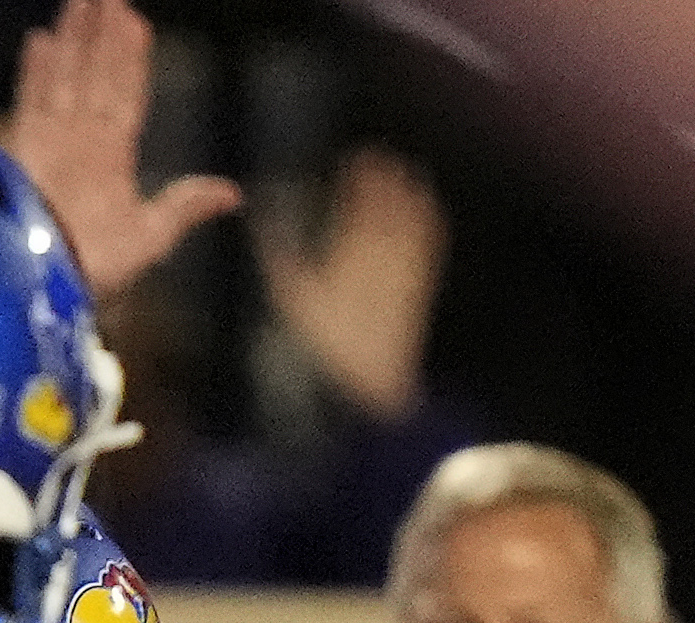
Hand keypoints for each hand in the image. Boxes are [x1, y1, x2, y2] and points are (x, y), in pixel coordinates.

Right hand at [7, 0, 242, 300]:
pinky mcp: (20, 156)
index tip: (134, 22)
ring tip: (78, 1)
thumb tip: (232, 194)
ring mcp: (50, 148)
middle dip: (100, 38)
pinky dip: (35, 73)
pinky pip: (30, 104)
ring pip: (65, 81)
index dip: (131, 60)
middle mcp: (82, 147)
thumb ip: (183, 208)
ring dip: (73, 42)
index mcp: (114, 161)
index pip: (126, 96)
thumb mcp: (150, 239)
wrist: (40, 291)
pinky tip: (41, 40)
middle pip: (94, 79)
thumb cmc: (95, 273)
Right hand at [256, 147, 447, 418]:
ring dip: (413, 196)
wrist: (357, 393)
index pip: (362, 204)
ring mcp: (404, 276)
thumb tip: (266, 216)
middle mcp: (383, 259)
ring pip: (416, 224)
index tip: (358, 157)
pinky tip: (427, 215)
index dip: (363, 177)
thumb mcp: (287, 300)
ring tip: (408, 176)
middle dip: (389, 179)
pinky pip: (429, 249)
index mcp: (349, 255)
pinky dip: (428, 225)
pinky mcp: (416, 295)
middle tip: (382, 159)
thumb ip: (279, 253)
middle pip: (393, 208)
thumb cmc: (314, 350)